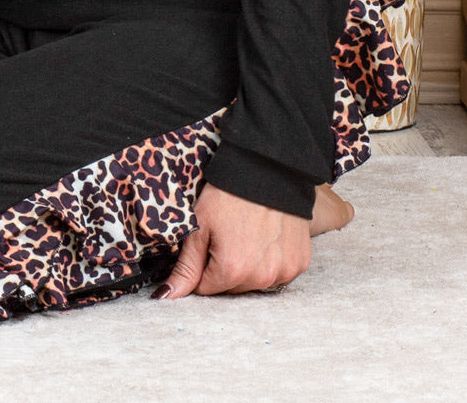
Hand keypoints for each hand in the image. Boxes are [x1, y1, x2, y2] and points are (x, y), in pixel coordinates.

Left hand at [155, 183, 310, 298]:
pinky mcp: (299, 263)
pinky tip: (265, 239)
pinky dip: (271, 262)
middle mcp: (261, 277)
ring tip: (247, 235)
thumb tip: (167, 297)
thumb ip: (185, 267)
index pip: (206, 289)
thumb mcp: (200, 226)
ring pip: (255, 283)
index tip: (208, 244)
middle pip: (232, 289)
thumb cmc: (228, 194)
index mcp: (232, 270)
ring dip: (249, 268)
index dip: (202, 266)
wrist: (267, 169)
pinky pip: (279, 274)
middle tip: (227, 236)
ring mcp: (284, 271)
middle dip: (225, 269)